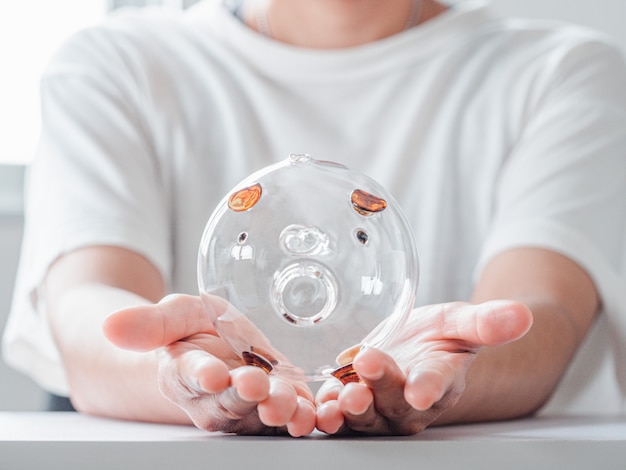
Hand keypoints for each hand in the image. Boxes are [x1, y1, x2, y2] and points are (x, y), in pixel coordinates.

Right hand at [103, 294, 315, 436]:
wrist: (224, 343)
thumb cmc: (196, 329)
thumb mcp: (176, 314)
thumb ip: (151, 322)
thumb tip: (111, 325)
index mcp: (184, 374)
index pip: (190, 377)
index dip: (201, 376)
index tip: (211, 373)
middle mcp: (216, 397)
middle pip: (228, 403)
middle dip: (242, 396)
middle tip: (255, 385)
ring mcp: (250, 404)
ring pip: (260, 415)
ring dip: (276, 411)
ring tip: (285, 402)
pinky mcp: (281, 402)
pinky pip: (292, 415)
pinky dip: (304, 416)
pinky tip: (314, 413)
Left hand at [315, 300, 532, 434]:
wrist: (412, 348)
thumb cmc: (440, 337)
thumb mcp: (462, 322)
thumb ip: (487, 322)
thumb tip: (522, 314)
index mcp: (440, 380)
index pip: (436, 386)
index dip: (429, 388)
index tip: (421, 390)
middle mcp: (408, 402)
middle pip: (395, 403)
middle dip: (382, 388)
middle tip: (370, 367)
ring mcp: (378, 406)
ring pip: (365, 416)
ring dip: (352, 408)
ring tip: (342, 395)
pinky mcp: (348, 400)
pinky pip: (337, 413)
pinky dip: (327, 412)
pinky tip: (318, 405)